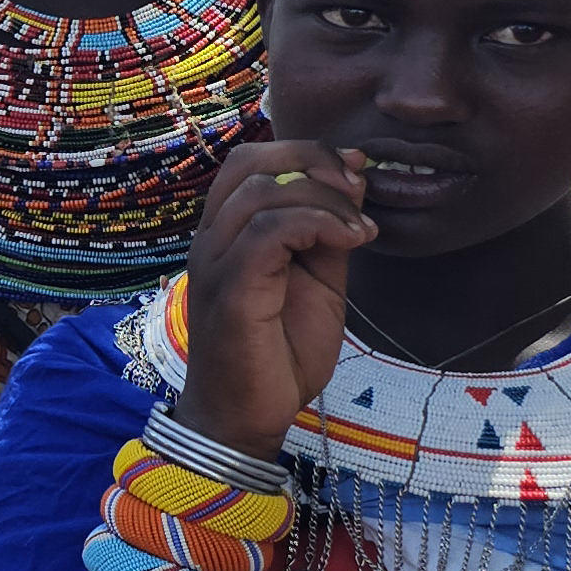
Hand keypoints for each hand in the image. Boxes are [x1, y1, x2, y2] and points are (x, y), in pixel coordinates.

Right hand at [171, 140, 370, 456]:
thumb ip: (326, 233)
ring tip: (359, 231)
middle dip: (313, 162)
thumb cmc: (277, 353)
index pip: (251, 162)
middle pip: (250, 163)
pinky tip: (349, 243)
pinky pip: (268, 233)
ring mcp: (215, 263)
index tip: (354, 175)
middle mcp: (211, 239)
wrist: (246, 417)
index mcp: (227, 232)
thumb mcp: (317, 280)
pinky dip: (317, 225)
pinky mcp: (231, 291)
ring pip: (261, 192)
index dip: (305, 153)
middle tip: (357, 193)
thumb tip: (351, 182)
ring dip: (324, 200)